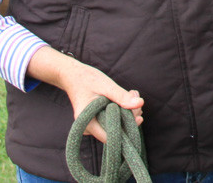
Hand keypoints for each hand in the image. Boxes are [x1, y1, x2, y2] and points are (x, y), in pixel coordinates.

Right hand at [27, 47, 143, 142]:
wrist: (72, 75)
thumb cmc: (86, 79)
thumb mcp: (105, 86)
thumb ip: (121, 96)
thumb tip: (140, 103)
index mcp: (87, 123)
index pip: (110, 136)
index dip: (126, 130)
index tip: (138, 117)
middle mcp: (89, 128)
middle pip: (115, 131)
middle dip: (129, 118)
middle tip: (136, 101)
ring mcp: (93, 124)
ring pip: (115, 124)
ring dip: (127, 112)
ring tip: (132, 95)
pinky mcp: (97, 119)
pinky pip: (112, 119)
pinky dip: (121, 109)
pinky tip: (127, 97)